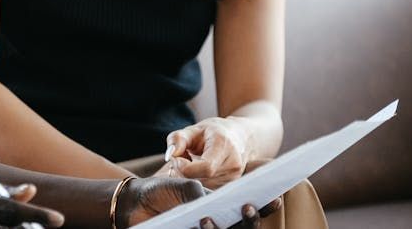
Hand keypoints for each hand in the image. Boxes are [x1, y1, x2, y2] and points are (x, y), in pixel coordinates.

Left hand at [115, 177, 280, 228]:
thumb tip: (211, 204)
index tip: (276, 198)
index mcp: (221, 209)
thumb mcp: (184, 186)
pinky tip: (197, 223)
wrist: (135, 202)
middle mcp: (217, 225)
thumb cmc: (163, 190)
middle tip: (246, 207)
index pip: (248, 211)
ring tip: (206, 219)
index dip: (264, 207)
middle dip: (249, 221)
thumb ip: (200, 194)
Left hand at [164, 117, 251, 188]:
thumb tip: (170, 155)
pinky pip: (206, 190)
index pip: (206, 167)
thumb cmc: (212, 133)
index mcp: (224, 146)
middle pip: (201, 179)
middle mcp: (232, 164)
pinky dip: (196, 182)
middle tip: (180, 160)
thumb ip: (178, 139)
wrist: (237, 138)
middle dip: (183, 172)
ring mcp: (233, 178)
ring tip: (189, 164)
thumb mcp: (193, 129)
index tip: (177, 158)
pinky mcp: (229, 187)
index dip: (185, 167)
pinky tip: (196, 172)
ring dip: (188, 178)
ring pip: (202, 187)